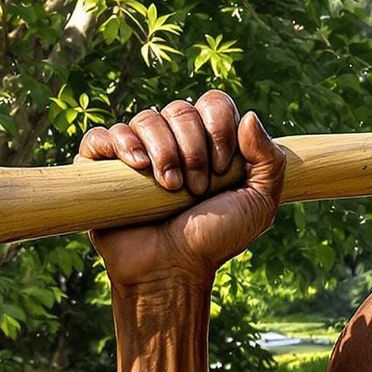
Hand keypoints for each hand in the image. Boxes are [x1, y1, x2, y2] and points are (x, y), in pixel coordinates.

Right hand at [76, 90, 284, 288]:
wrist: (173, 268)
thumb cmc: (215, 238)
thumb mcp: (259, 203)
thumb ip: (269, 160)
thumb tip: (248, 116)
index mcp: (208, 142)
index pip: (213, 103)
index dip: (218, 127)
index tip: (222, 167)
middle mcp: (172, 141)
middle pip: (180, 109)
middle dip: (194, 147)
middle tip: (197, 187)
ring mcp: (136, 152)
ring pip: (145, 119)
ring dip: (163, 151)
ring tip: (171, 187)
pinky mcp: (102, 167)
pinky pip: (102, 135)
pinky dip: (120, 144)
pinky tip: (138, 168)